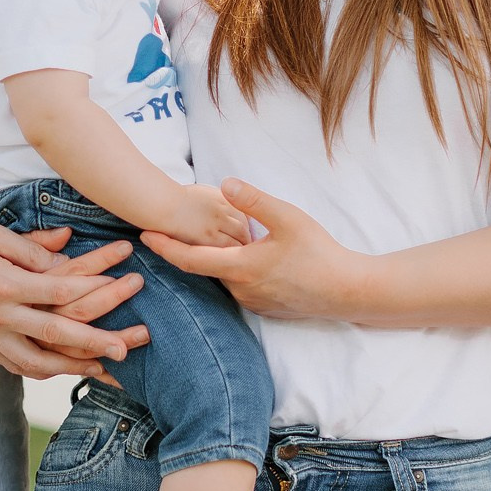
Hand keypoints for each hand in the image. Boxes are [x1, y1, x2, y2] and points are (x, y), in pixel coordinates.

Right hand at [0, 219, 150, 379]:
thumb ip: (31, 245)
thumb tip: (68, 247)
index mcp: (3, 284)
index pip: (60, 292)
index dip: (97, 288)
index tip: (127, 284)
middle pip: (57, 335)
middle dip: (95, 343)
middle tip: (128, 348)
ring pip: (38, 362)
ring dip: (74, 368)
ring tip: (103, 369)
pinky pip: (17, 366)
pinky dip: (44, 371)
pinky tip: (64, 370)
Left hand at [142, 179, 370, 321]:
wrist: (346, 291)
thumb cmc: (320, 253)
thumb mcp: (289, 218)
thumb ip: (255, 201)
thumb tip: (225, 183)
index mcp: (240, 267)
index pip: (190, 258)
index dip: (164, 246)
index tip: (143, 235)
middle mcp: (240, 289)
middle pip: (203, 268)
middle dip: (187, 249)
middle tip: (169, 229)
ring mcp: (252, 302)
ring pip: (223, 277)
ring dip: (212, 261)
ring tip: (205, 239)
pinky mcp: (264, 308)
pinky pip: (239, 287)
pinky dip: (232, 271)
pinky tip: (240, 258)